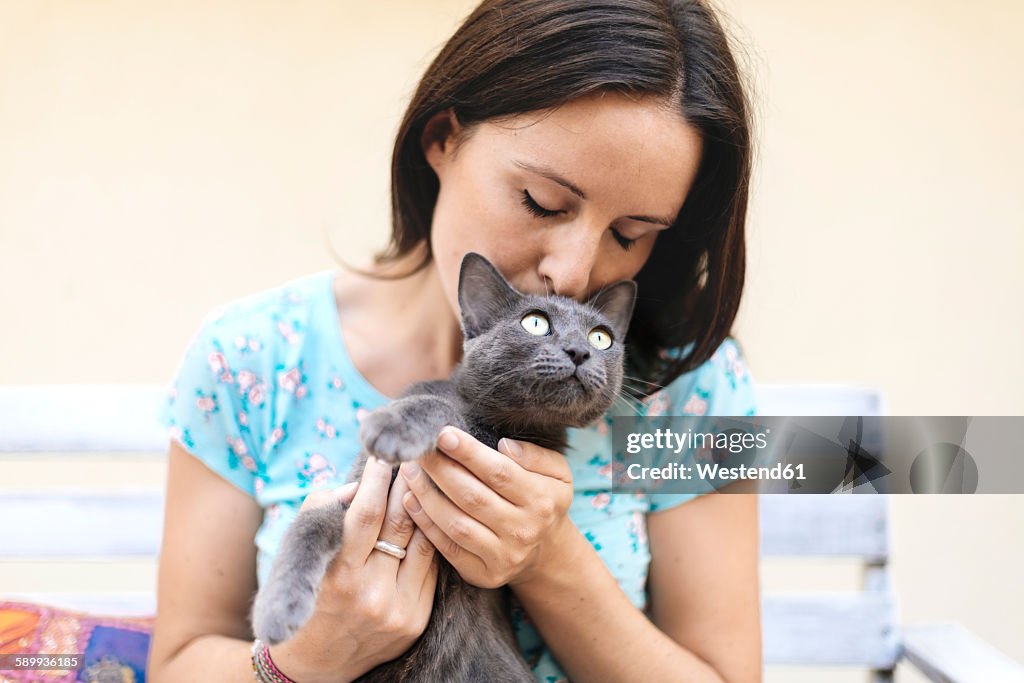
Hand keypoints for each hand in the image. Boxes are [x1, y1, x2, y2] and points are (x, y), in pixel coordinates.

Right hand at [270, 457, 438, 682]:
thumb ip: (324, 510)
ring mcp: (398, 611)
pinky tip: (427, 521)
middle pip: (400, 523)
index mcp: (338, 576)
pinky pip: (431, 568)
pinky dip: (428, 541)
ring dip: (424, 508)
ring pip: (424, 542)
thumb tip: (358, 484)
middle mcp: (371, 595)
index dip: (376, 480)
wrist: (316, 664)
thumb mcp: (301, 551)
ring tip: (422, 483)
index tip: (381, 456)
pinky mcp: (416, 622)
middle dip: (406, 484)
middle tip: (411, 459)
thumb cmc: (308, 592)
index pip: (366, 515)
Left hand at [399, 427, 573, 588]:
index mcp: (541, 499)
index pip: (499, 472)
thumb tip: (504, 445)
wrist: (547, 552)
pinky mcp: (483, 574)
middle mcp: (523, 529)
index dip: (469, 452)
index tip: (443, 433)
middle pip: (473, 497)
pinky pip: (448, 548)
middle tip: (418, 448)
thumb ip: (535, 455)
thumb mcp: (557, 473)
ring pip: (456, 523)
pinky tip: (410, 500)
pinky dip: (425, 524)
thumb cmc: (543, 499)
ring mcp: (503, 555)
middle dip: (441, 470)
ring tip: (410, 471)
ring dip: (427, 495)